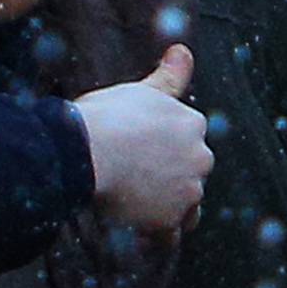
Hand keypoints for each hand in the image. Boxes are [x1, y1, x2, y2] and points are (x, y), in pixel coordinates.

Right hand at [73, 44, 211, 233]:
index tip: (140, 151)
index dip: (163, 148)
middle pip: (190, 173)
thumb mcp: (142, 90)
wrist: (85, 151)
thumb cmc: (106, 117)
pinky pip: (170, 236)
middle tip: (132, 178)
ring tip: (136, 207)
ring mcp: (188, 191)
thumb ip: (169, 75)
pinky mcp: (171, 220)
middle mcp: (200, 157)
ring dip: (167, 208)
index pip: (188, 140)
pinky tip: (140, 236)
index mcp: (193, 124)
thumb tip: (183, 49)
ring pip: (185, 205)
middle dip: (169, 177)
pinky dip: (157, 237)